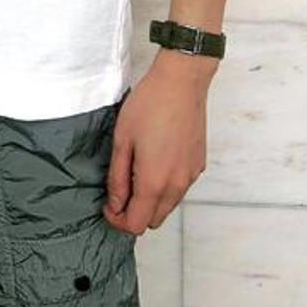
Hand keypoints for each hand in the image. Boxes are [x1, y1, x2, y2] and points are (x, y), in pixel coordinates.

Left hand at [102, 49, 216, 233]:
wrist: (181, 82)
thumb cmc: (150, 104)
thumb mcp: (122, 140)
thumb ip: (117, 177)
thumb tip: (115, 203)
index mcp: (154, 182)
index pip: (136, 224)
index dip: (118, 220)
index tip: (109, 204)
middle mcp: (177, 185)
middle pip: (153, 220)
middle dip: (134, 212)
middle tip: (120, 189)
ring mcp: (190, 176)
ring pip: (168, 206)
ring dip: (151, 200)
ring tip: (135, 171)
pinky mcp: (198, 165)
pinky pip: (180, 188)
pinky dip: (166, 186)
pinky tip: (155, 161)